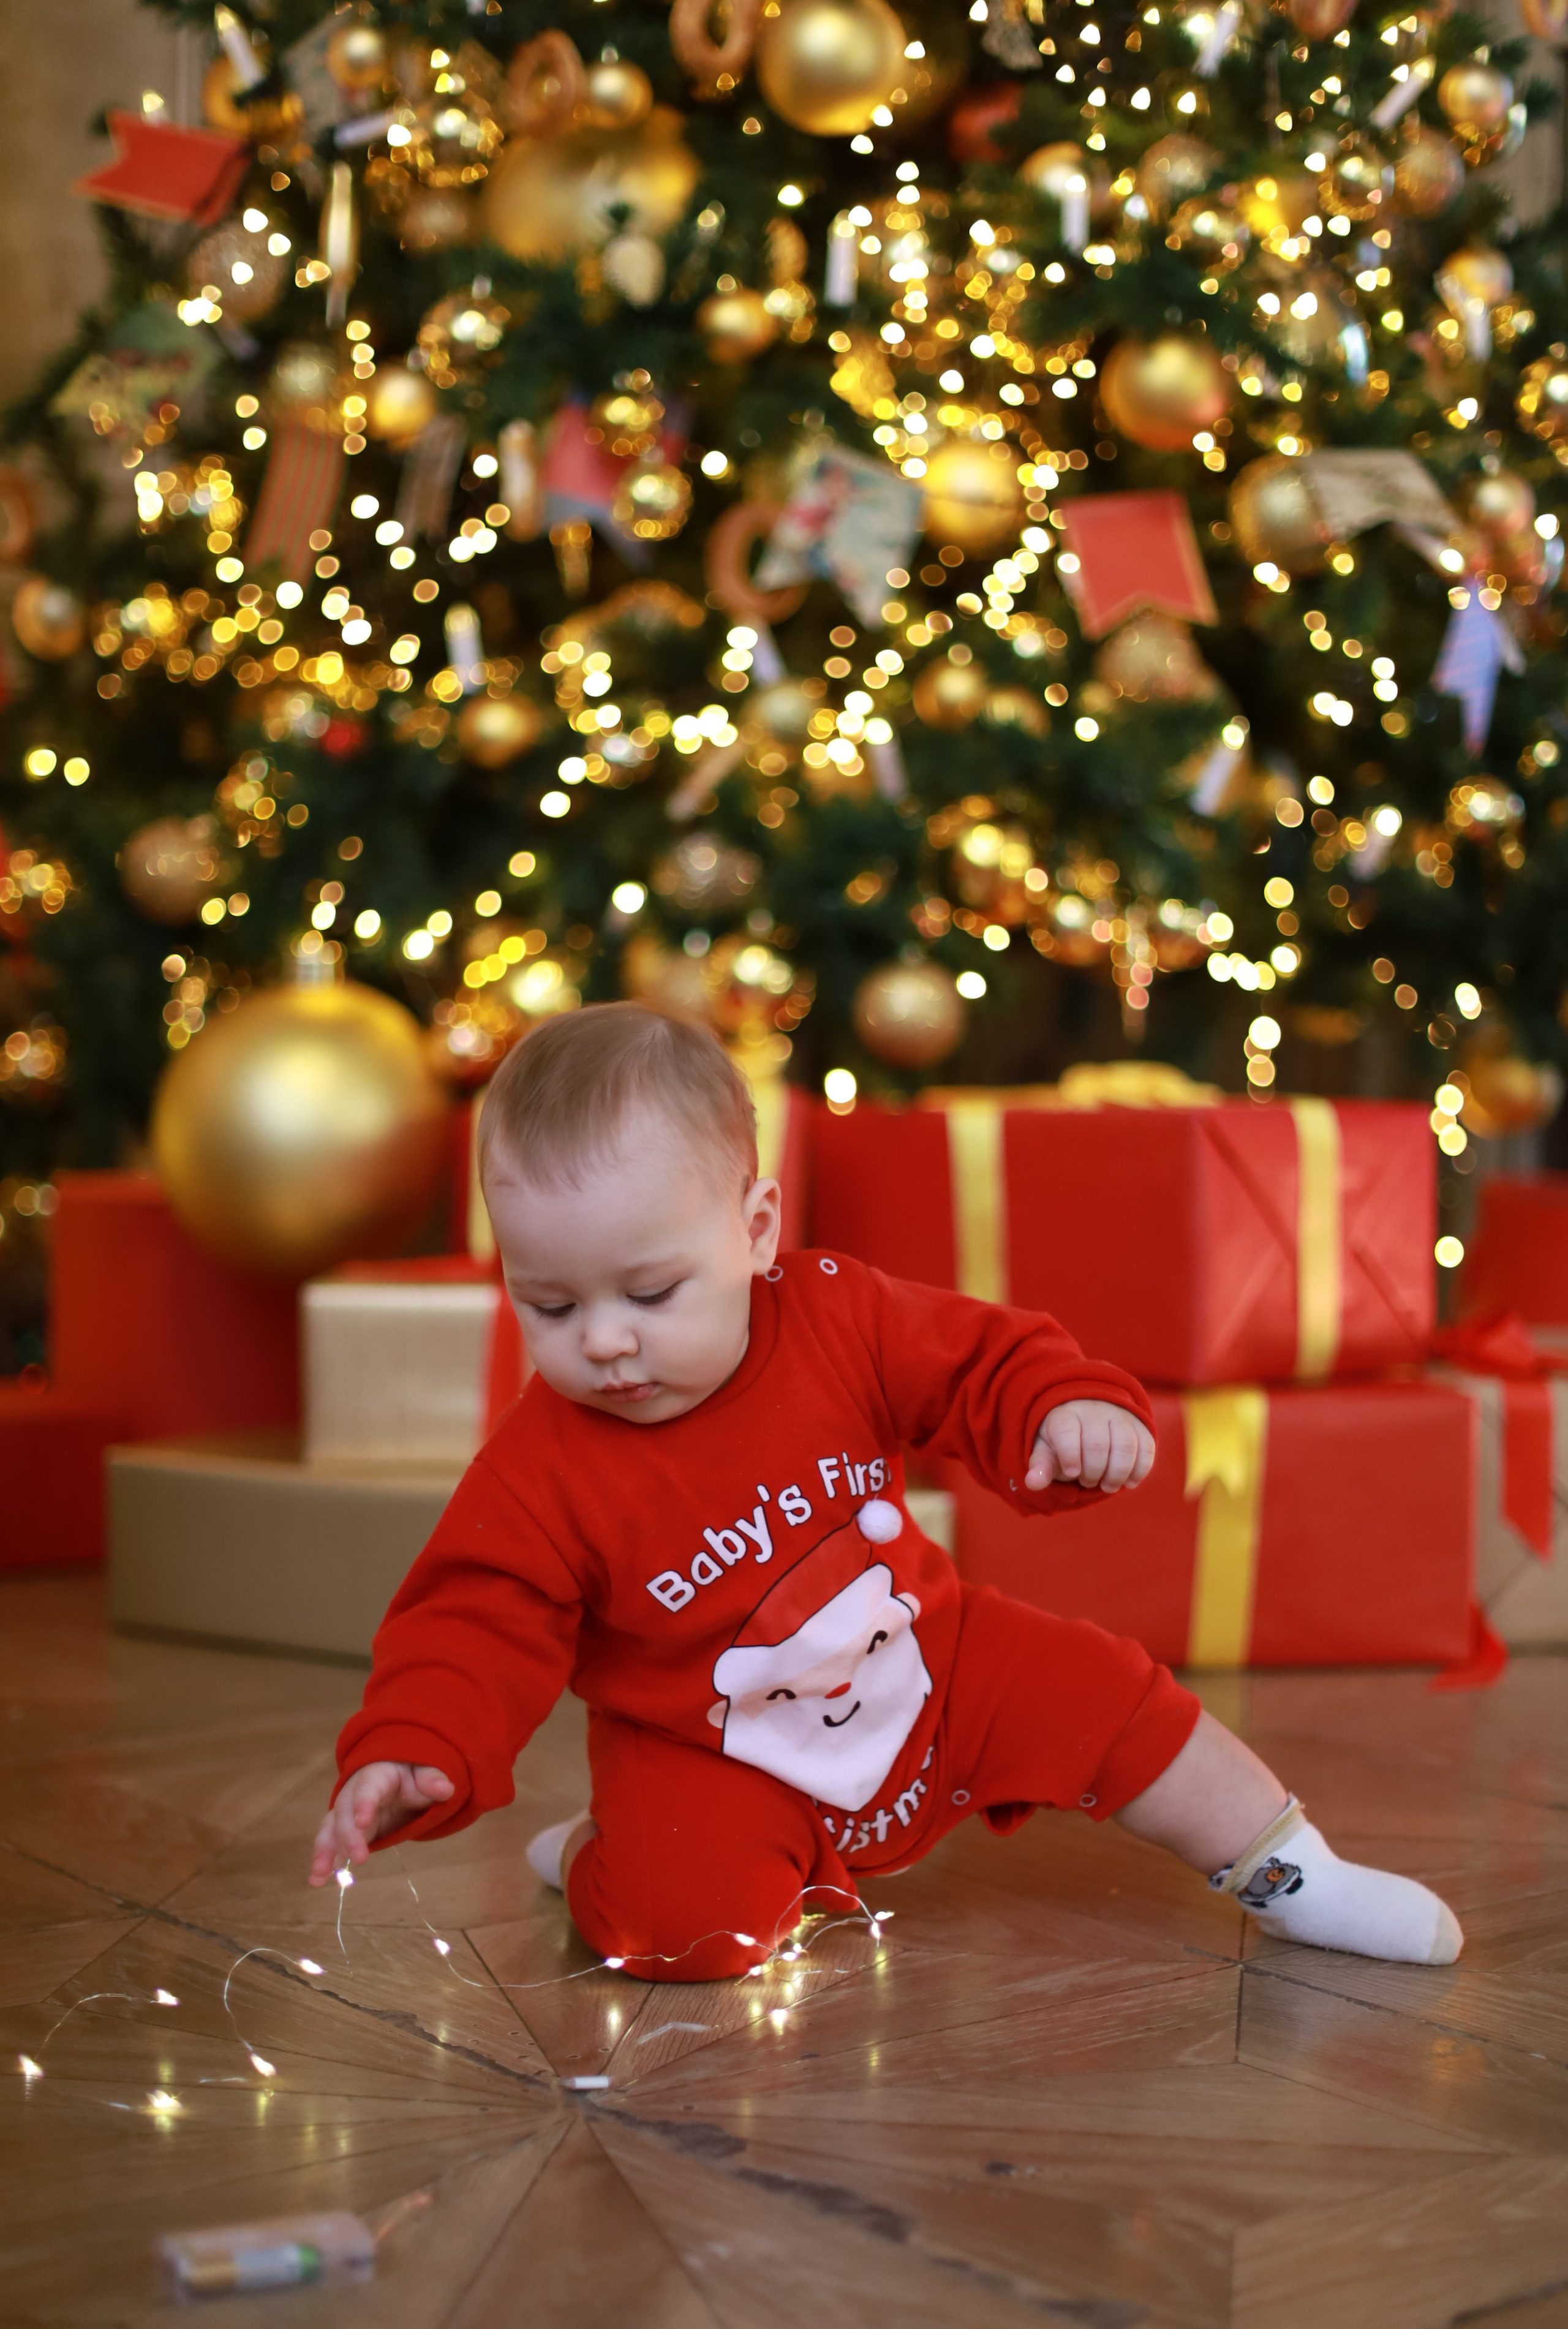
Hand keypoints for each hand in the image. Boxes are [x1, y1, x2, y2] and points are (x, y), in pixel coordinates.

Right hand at [307, 1761, 453, 1886]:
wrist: (398, 1778)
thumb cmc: (412, 1775)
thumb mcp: (425, 1773)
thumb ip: (433, 1781)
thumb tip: (445, 1789)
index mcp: (375, 1775)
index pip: (367, 1787)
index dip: (363, 1803)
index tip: (363, 1822)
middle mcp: (354, 1792)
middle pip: (344, 1811)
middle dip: (348, 1835)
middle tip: (359, 1858)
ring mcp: (347, 1812)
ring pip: (330, 1829)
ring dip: (324, 1852)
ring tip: (318, 1877)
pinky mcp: (345, 1830)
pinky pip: (330, 1843)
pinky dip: (323, 1861)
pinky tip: (317, 1880)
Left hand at [1025, 1399, 1154, 1495]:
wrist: (1087, 1416)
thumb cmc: (1062, 1440)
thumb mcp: (1046, 1450)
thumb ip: (1040, 1466)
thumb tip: (1032, 1483)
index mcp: (1064, 1414)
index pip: (1067, 1432)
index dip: (1069, 1456)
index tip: (1072, 1473)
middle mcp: (1093, 1409)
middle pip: (1097, 1444)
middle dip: (1093, 1472)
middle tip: (1087, 1482)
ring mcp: (1119, 1415)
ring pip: (1126, 1445)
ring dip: (1117, 1473)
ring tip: (1107, 1486)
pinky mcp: (1140, 1424)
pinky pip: (1147, 1446)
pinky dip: (1140, 1470)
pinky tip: (1128, 1483)